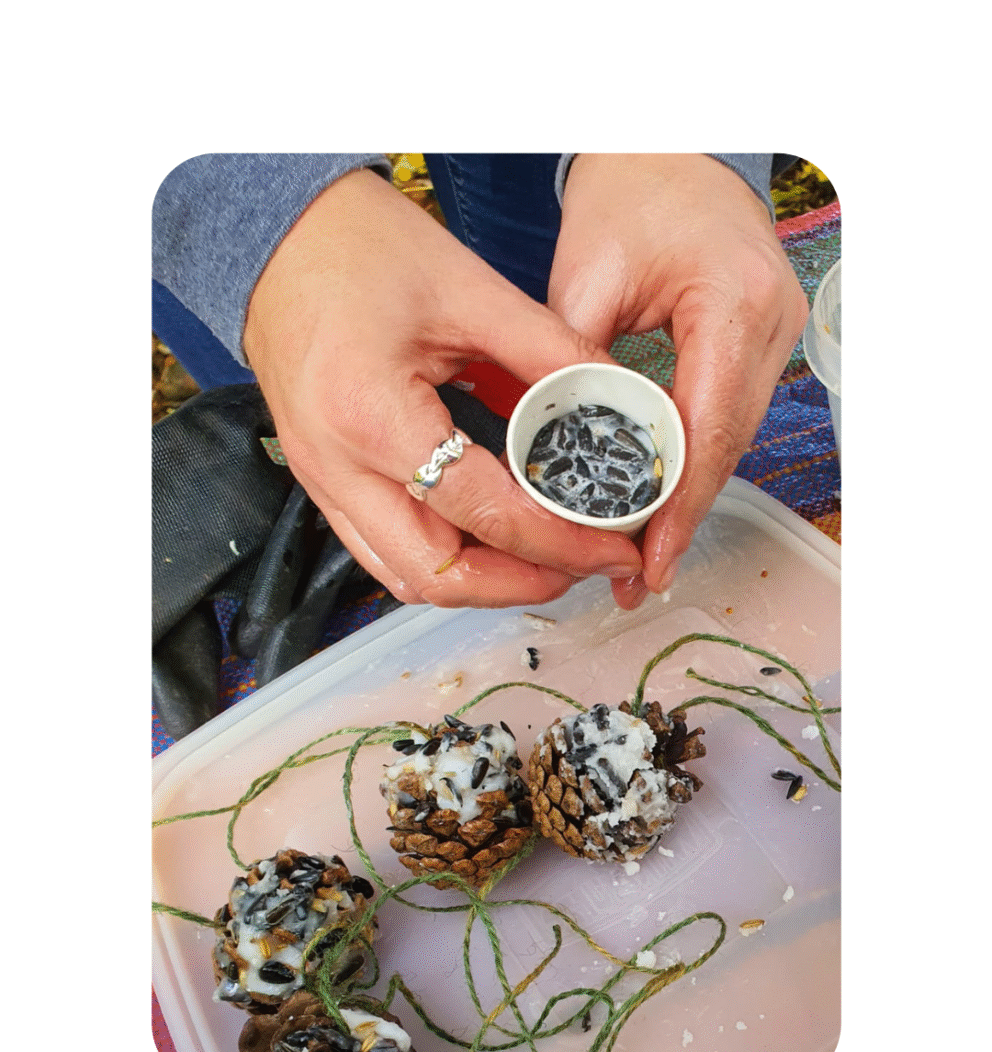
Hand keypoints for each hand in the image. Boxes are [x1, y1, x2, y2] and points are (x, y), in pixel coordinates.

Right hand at [243, 168, 642, 608]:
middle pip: (437, 576)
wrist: (275, 234)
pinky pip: (384, 549)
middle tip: (580, 562)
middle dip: (520, 583)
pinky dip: (444, 556)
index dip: (559, 542)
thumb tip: (613, 397)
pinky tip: (488, 536)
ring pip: (406, 576)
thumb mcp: (469, 290)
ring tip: (541, 556)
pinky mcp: (322, 480)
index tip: (610, 545)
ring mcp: (321, 481)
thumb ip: (549, 352)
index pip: (484, 514)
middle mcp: (337, 468)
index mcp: (373, 418)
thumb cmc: (354, 246)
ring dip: (480, 581)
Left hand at [547, 154, 808, 605]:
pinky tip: (659, 498)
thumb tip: (555, 448)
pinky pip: (727, 416)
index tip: (650, 557)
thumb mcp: (585, 277)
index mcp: (731, 302)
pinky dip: (691, 460)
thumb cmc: (628, 193)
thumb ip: (572, 365)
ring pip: (730, 439)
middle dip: (680, 516)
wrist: (668, 152)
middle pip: (726, 445)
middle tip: (639, 575)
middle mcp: (770, 322)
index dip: (676, 503)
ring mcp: (775, 331)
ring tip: (644, 553)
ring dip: (687, 496)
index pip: (706, 427)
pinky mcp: (759, 341)